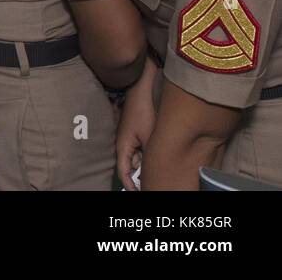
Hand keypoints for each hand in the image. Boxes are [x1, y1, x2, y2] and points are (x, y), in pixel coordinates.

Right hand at [117, 73, 156, 190]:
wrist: (142, 89)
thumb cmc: (144, 113)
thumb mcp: (149, 139)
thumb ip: (148, 158)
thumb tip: (150, 174)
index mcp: (123, 147)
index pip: (124, 173)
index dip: (131, 186)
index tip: (140, 193)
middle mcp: (123, 143)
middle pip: (131, 167)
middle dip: (139, 177)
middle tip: (153, 185)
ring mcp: (129, 137)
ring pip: (137, 158)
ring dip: (145, 166)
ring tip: (158, 175)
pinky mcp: (136, 131)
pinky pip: (140, 149)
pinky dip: (147, 156)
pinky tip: (158, 158)